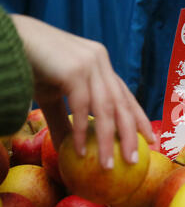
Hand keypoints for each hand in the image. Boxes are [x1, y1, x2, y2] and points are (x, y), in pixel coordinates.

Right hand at [11, 14, 153, 168]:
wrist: (8, 40)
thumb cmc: (31, 67)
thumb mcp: (53, 97)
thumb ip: (66, 122)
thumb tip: (73, 151)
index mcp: (101, 65)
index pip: (126, 96)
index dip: (139, 118)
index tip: (149, 139)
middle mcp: (100, 62)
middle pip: (122, 104)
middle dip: (132, 134)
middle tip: (135, 159)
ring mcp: (89, 64)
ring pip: (106, 109)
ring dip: (108, 141)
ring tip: (108, 166)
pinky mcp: (74, 69)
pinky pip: (82, 106)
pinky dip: (81, 130)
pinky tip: (80, 150)